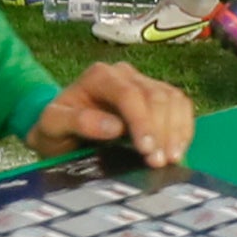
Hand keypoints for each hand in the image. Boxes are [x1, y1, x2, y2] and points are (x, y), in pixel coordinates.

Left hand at [36, 62, 194, 167]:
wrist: (61, 132)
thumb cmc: (56, 129)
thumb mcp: (52, 126)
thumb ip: (77, 121)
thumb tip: (113, 127)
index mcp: (99, 76)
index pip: (128, 94)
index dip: (141, 121)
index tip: (145, 149)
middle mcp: (125, 74)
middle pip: (155, 96)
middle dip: (160, 131)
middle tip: (158, 162)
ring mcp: (144, 83)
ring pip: (173, 99)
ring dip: (176, 131)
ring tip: (170, 159)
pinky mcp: (157, 97)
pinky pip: (180, 106)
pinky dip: (183, 129)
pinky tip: (177, 151)